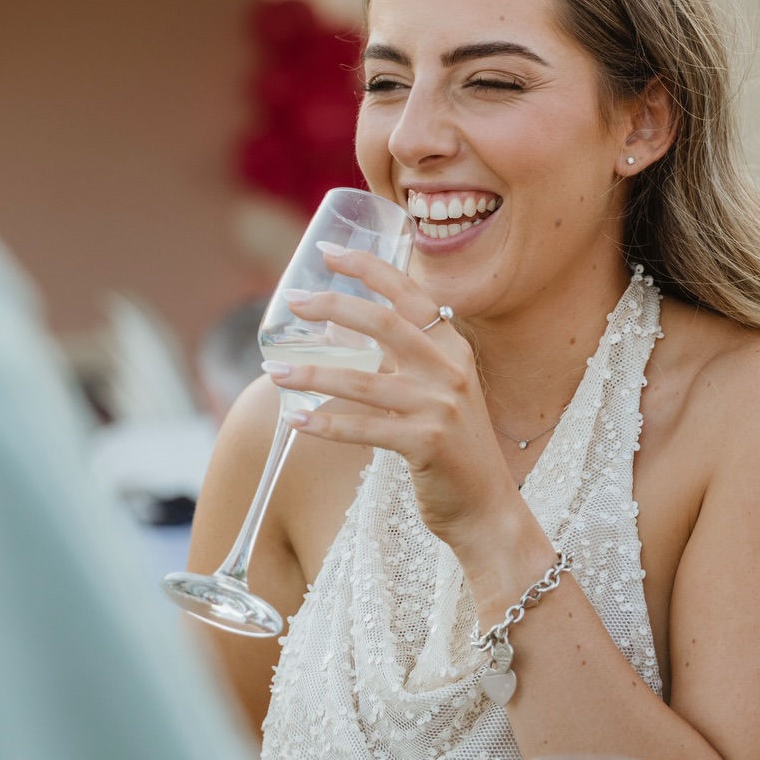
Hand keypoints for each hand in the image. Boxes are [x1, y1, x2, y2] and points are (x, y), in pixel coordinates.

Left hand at [265, 247, 545, 571]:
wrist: (487, 507)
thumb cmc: (452, 448)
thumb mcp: (434, 391)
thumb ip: (396, 360)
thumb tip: (335, 328)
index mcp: (452, 348)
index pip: (409, 294)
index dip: (368, 268)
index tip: (328, 251)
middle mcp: (450, 370)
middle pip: (384, 323)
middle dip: (333, 306)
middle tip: (293, 301)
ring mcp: (440, 406)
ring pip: (363, 380)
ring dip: (312, 373)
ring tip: (273, 370)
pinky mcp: (427, 444)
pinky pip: (364, 428)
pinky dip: (325, 423)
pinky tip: (295, 419)